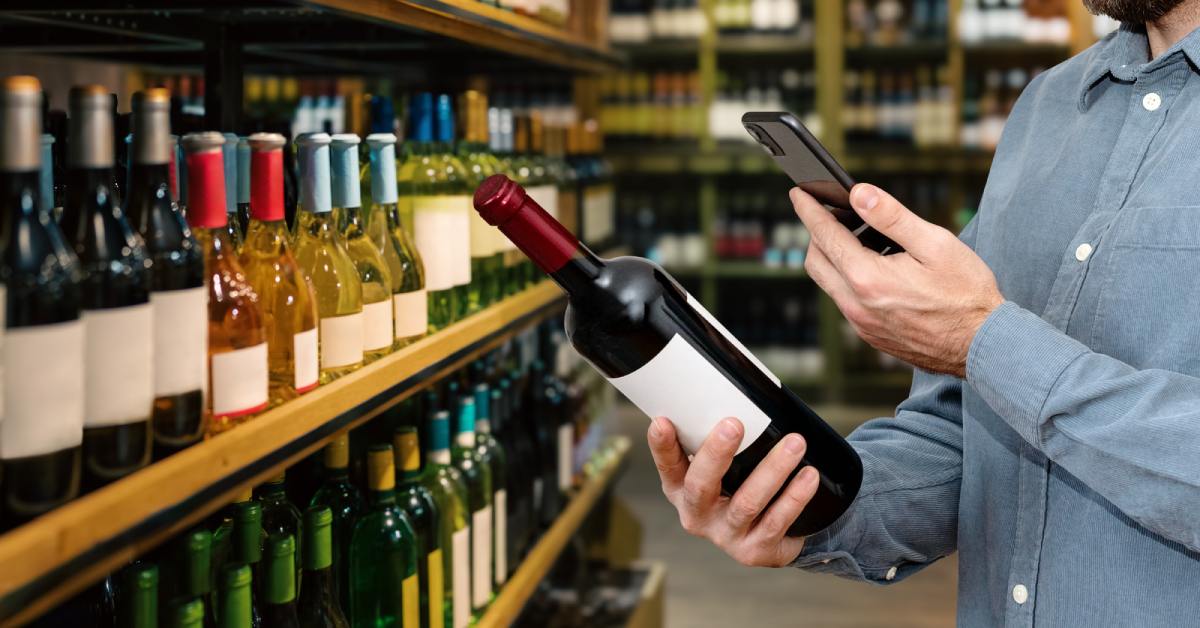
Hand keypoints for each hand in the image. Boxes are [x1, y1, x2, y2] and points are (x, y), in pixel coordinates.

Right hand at [647, 416, 819, 566]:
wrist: (769, 537)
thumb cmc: (740, 485)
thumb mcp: (722, 467)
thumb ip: (720, 437)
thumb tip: (740, 383)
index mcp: (681, 489)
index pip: (668, 466)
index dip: (662, 447)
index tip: (662, 422)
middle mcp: (697, 515)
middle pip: (701, 486)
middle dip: (717, 453)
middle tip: (734, 424)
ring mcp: (726, 536)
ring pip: (746, 502)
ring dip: (772, 470)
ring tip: (795, 443)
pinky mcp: (755, 550)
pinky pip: (776, 522)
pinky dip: (794, 496)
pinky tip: (809, 476)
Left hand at [792, 183, 1003, 376]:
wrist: (983, 345)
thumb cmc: (966, 294)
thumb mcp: (935, 244)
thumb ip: (892, 217)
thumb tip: (859, 194)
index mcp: (869, 279)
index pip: (825, 236)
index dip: (810, 210)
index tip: (799, 192)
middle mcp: (856, 306)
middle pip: (816, 261)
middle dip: (817, 233)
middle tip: (833, 212)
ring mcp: (861, 324)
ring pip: (828, 283)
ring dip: (833, 257)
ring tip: (859, 236)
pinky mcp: (870, 335)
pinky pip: (845, 300)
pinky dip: (848, 277)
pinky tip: (874, 266)